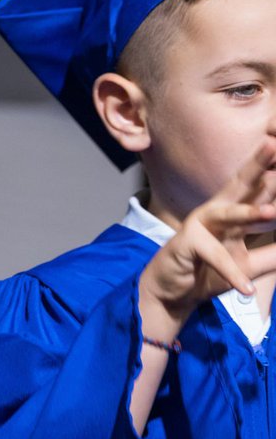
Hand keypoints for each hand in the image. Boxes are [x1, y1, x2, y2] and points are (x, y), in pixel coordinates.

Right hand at [139, 139, 275, 333]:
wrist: (173, 295)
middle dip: (258, 165)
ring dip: (250, 213)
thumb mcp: (250, 265)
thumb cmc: (209, 273)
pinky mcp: (187, 244)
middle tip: (273, 144)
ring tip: (272, 213)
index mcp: (233, 212)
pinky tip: (246, 289)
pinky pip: (216, 257)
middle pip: (241, 185)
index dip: (271, 173)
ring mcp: (199, 225)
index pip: (259, 189)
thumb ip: (274, 252)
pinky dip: (232, 274)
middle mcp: (216, 211)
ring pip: (228, 215)